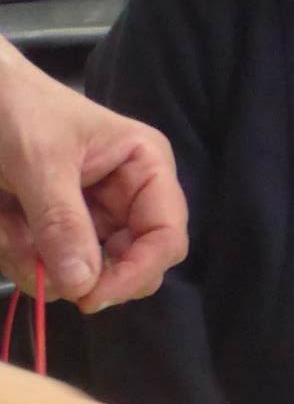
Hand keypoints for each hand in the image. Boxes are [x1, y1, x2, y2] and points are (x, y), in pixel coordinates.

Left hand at [0, 38, 187, 309]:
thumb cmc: (14, 107)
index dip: (136, 273)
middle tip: (36, 263)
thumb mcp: (38, 161)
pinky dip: (21, 257)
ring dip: (38, 262)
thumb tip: (83, 285)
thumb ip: (62, 221)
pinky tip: (3, 223)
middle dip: (80, 272)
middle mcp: (130, 198)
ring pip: (85, 276)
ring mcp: (95, 218)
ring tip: (5, 224)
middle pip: (131, 266)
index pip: (166, 238)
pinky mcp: (61, 231)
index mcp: (146, 168)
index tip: (90, 297)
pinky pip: (51, 269)